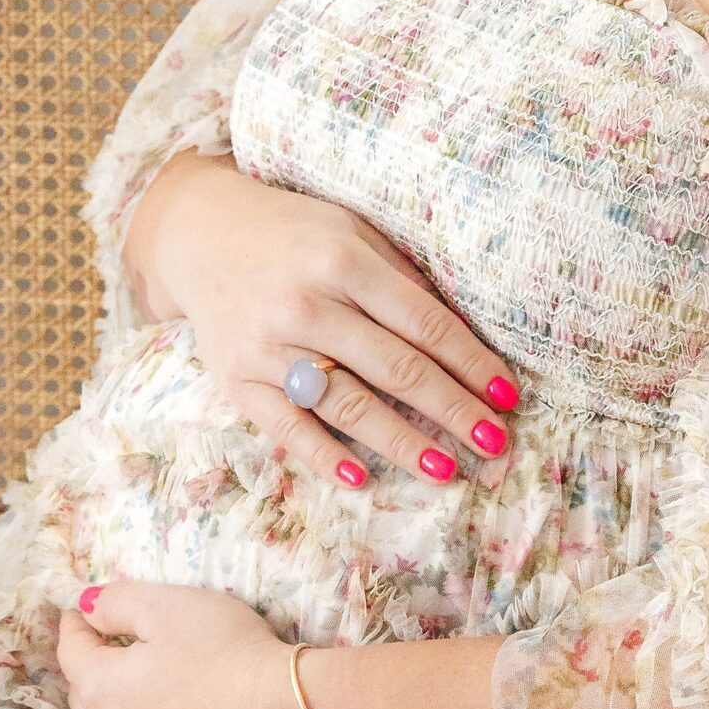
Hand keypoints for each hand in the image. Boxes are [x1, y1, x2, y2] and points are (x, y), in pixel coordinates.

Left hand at [56, 578, 310, 708]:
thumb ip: (116, 602)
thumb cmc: (219, 647)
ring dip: (106, 690)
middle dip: (87, 658)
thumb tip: (85, 606)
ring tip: (127, 666)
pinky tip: (152, 703)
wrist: (273, 704)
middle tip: (105, 632)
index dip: (75, 622)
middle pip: (81, 688)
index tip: (82, 605)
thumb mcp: (165, 606)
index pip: (70, 651)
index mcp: (101, 686)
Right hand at [123, 156, 521, 491]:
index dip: (471, 362)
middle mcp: (307, 304)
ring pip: (349, 405)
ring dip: (402, 443)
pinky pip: (286, 427)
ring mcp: (269, 346)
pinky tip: (359, 478)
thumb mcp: (351, 230)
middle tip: (494, 443)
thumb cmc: (294, 232)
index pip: (424, 323)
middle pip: (396, 369)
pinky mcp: (237, 379)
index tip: (507, 394)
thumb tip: (458, 333)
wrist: (201, 233)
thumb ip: (399, 277)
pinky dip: (323, 455)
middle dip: (452, 410)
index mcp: (343, 260)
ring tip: (446, 470)